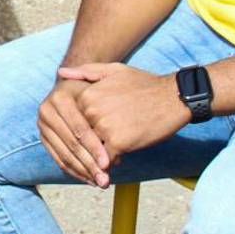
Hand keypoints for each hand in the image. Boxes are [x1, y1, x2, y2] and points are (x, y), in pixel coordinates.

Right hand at [37, 78, 110, 186]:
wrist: (79, 89)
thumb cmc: (99, 89)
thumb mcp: (102, 86)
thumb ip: (104, 97)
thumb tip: (104, 116)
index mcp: (61, 96)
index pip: (79, 128)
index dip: (94, 147)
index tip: (108, 163)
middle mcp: (47, 108)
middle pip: (71, 143)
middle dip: (90, 164)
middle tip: (105, 180)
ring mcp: (43, 124)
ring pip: (64, 154)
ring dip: (83, 172)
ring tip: (101, 182)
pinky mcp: (43, 136)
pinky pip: (58, 159)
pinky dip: (75, 172)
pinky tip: (90, 179)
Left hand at [58, 63, 187, 165]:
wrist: (173, 98)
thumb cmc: (144, 85)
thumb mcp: (113, 71)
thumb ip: (85, 72)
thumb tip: (61, 73)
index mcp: (87, 95)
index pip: (76, 121)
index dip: (87, 129)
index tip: (95, 133)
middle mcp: (91, 111)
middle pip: (83, 136)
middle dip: (90, 145)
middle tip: (100, 152)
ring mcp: (103, 127)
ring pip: (93, 149)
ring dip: (98, 156)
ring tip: (109, 158)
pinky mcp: (117, 143)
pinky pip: (106, 159)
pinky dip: (112, 162)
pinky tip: (121, 159)